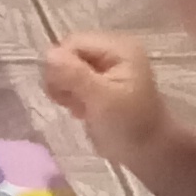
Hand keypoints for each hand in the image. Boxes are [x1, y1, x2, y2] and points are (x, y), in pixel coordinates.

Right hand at [41, 34, 168, 166]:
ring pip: (66, 69)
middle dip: (63, 80)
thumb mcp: (102, 99)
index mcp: (118, 47)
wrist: (147, 152)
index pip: (72, 43)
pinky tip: (82, 110)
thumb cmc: (129, 125)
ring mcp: (105, 66)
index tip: (66, 94)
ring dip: (66, 91)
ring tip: (81, 109)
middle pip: (67, 54)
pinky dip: (71, 96)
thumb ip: (75, 75)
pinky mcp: (98, 82)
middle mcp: (111, 51)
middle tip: (74, 103)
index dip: (62, 67)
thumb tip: (48, 54)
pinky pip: (71, 81)